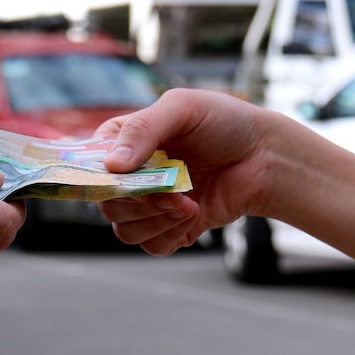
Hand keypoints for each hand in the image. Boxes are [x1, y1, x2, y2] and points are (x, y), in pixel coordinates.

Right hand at [96, 88, 268, 255]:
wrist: (266, 155)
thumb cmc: (224, 122)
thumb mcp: (182, 109)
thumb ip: (143, 130)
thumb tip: (112, 167)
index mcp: (120, 143)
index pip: (89, 168)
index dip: (104, 180)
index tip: (129, 180)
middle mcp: (129, 175)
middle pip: (106, 205)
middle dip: (139, 202)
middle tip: (172, 191)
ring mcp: (149, 204)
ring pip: (125, 230)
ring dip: (156, 220)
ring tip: (187, 202)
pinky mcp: (170, 227)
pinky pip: (151, 246)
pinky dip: (169, 235)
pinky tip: (193, 213)